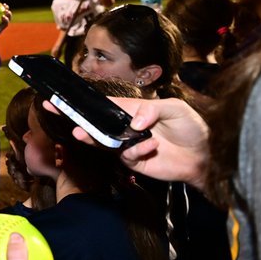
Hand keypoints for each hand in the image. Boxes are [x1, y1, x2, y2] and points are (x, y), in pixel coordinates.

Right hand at [49, 96, 208, 188]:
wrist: (206, 156)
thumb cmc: (192, 127)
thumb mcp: (175, 108)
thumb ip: (152, 109)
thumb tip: (133, 122)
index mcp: (133, 109)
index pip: (104, 103)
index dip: (84, 101)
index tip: (63, 98)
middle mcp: (126, 127)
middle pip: (95, 122)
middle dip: (75, 117)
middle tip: (54, 110)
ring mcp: (128, 145)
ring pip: (102, 141)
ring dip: (91, 136)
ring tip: (80, 133)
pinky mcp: (134, 161)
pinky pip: (125, 155)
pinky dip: (135, 150)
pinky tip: (149, 147)